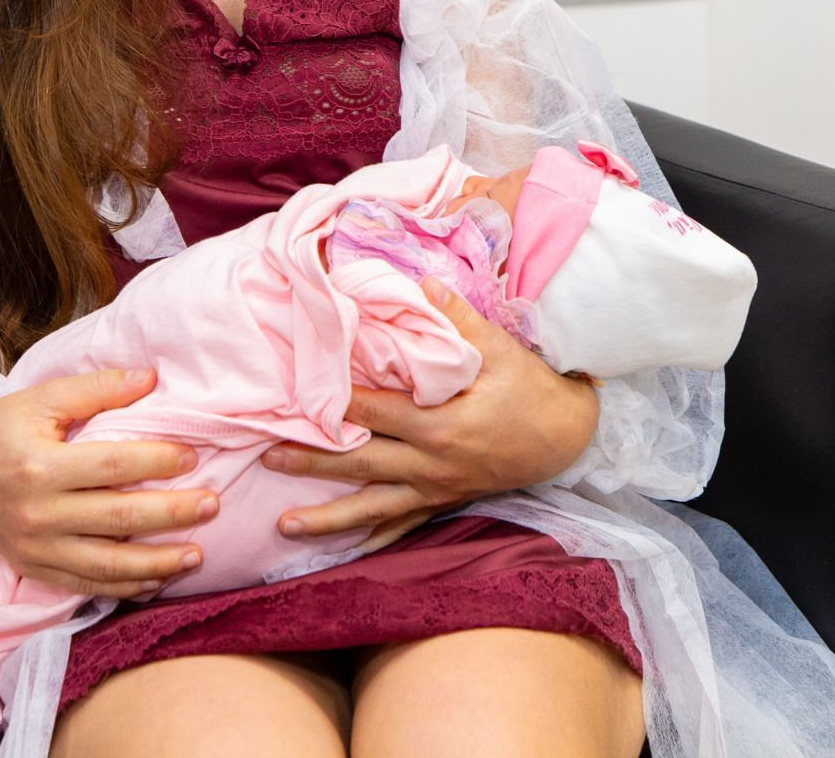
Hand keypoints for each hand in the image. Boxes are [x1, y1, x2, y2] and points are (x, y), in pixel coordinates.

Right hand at [0, 369, 217, 598]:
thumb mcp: (41, 398)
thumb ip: (96, 388)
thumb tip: (150, 379)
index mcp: (39, 465)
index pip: (112, 466)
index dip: (156, 462)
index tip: (191, 456)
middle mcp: (38, 513)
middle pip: (117, 519)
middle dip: (171, 515)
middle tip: (212, 505)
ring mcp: (36, 548)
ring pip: (107, 565)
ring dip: (157, 564)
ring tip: (197, 555)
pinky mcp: (33, 569)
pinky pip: (86, 584)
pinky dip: (124, 588)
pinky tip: (156, 581)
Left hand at [263, 279, 598, 542]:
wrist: (567, 436)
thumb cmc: (529, 388)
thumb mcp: (499, 350)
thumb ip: (458, 319)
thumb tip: (423, 283)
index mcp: (441, 427)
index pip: (375, 413)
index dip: (335, 404)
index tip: (295, 398)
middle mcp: (432, 465)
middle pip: (361, 464)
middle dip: (312, 461)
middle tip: (267, 457)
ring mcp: (437, 488)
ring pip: (374, 508)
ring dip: (328, 518)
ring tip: (283, 526)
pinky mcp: (445, 500)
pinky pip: (404, 525)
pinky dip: (373, 537)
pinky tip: (345, 550)